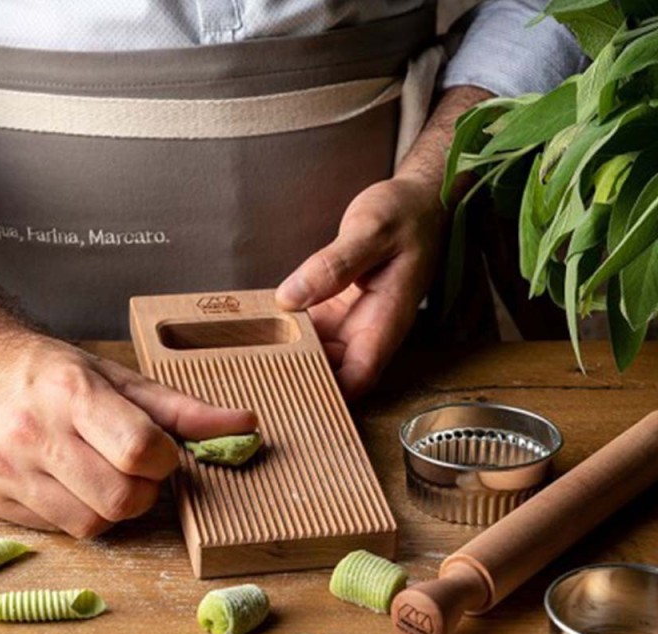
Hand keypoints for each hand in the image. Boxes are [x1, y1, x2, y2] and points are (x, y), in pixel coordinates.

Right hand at [0, 335, 256, 537]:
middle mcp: (33, 431)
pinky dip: (77, 513)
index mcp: (72, 392)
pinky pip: (59, 530)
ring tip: (97, 472)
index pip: (140, 449)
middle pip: (120, 499)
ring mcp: (6, 468)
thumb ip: (182, 409)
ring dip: (111, 506)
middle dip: (142, 490)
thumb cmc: (53, 374)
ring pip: (91, 524)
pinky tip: (66, 481)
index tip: (157, 451)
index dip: (163, 460)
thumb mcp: (119, 378)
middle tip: (131, 468)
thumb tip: (247, 426)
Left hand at [275, 86, 492, 399]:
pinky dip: (288, 332)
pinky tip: (258, 331)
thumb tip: (290, 298)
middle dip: (300, 379)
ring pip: (318, 354)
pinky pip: (311, 330)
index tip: (290, 396)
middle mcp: (369, 329)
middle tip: (254, 379)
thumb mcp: (371, 230)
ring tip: (248, 360)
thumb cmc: (405, 214)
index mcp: (387, 319)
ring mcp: (352, 321)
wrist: (420, 201)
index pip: (360, 374)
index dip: (330, 393)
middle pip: (334, 371)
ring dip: (289, 357)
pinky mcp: (337, 309)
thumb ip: (333, 265)